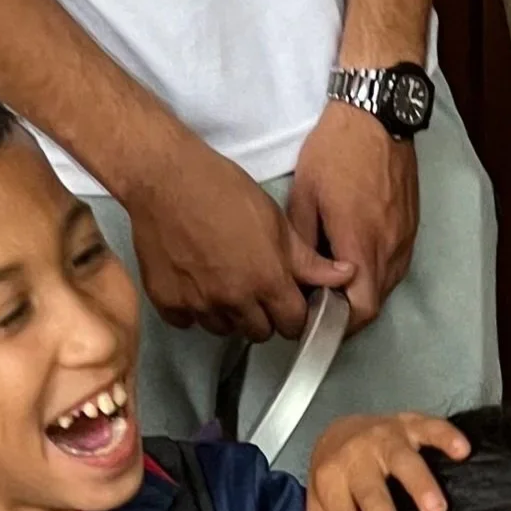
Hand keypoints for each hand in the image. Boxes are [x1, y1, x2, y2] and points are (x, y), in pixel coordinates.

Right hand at [129, 129, 352, 340]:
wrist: (163, 177)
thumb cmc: (223, 189)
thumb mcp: (274, 219)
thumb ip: (307, 259)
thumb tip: (348, 275)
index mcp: (268, 280)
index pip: (293, 324)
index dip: (292, 314)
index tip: (285, 300)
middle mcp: (235, 301)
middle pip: (259, 332)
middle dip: (262, 315)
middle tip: (252, 286)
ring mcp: (199, 305)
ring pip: (224, 329)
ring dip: (227, 313)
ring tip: (220, 279)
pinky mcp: (169, 304)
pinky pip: (188, 322)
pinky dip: (192, 308)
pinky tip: (192, 280)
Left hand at [288, 100, 420, 332]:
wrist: (377, 112)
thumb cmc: (337, 149)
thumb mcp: (304, 196)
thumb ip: (302, 244)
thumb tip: (298, 275)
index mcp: (360, 244)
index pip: (359, 310)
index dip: (338, 326)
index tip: (317, 323)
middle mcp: (389, 248)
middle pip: (373, 304)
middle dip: (347, 313)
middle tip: (320, 305)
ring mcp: (404, 238)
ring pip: (385, 285)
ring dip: (362, 292)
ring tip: (334, 281)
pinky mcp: (411, 227)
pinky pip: (394, 264)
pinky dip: (374, 272)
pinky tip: (354, 257)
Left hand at [304, 413, 470, 510]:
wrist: (338, 427)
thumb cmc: (334, 477)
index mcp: (331, 481)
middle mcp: (356, 458)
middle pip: (372, 495)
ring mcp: (385, 438)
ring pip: (403, 461)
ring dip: (420, 484)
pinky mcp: (410, 423)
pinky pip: (430, 427)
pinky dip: (447, 436)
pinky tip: (463, 452)